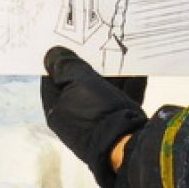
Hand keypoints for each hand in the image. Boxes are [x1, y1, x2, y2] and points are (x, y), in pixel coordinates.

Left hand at [41, 47, 147, 187]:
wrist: (127, 147)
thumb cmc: (97, 112)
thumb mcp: (78, 81)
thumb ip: (65, 65)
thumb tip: (51, 53)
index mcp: (56, 109)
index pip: (51, 78)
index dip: (60, 59)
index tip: (71, 40)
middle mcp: (73, 118)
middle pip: (77, 83)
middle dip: (89, 64)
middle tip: (98, 44)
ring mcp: (95, 123)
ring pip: (101, 91)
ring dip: (111, 74)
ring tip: (121, 54)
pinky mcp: (116, 125)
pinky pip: (119, 100)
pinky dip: (127, 85)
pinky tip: (137, 71)